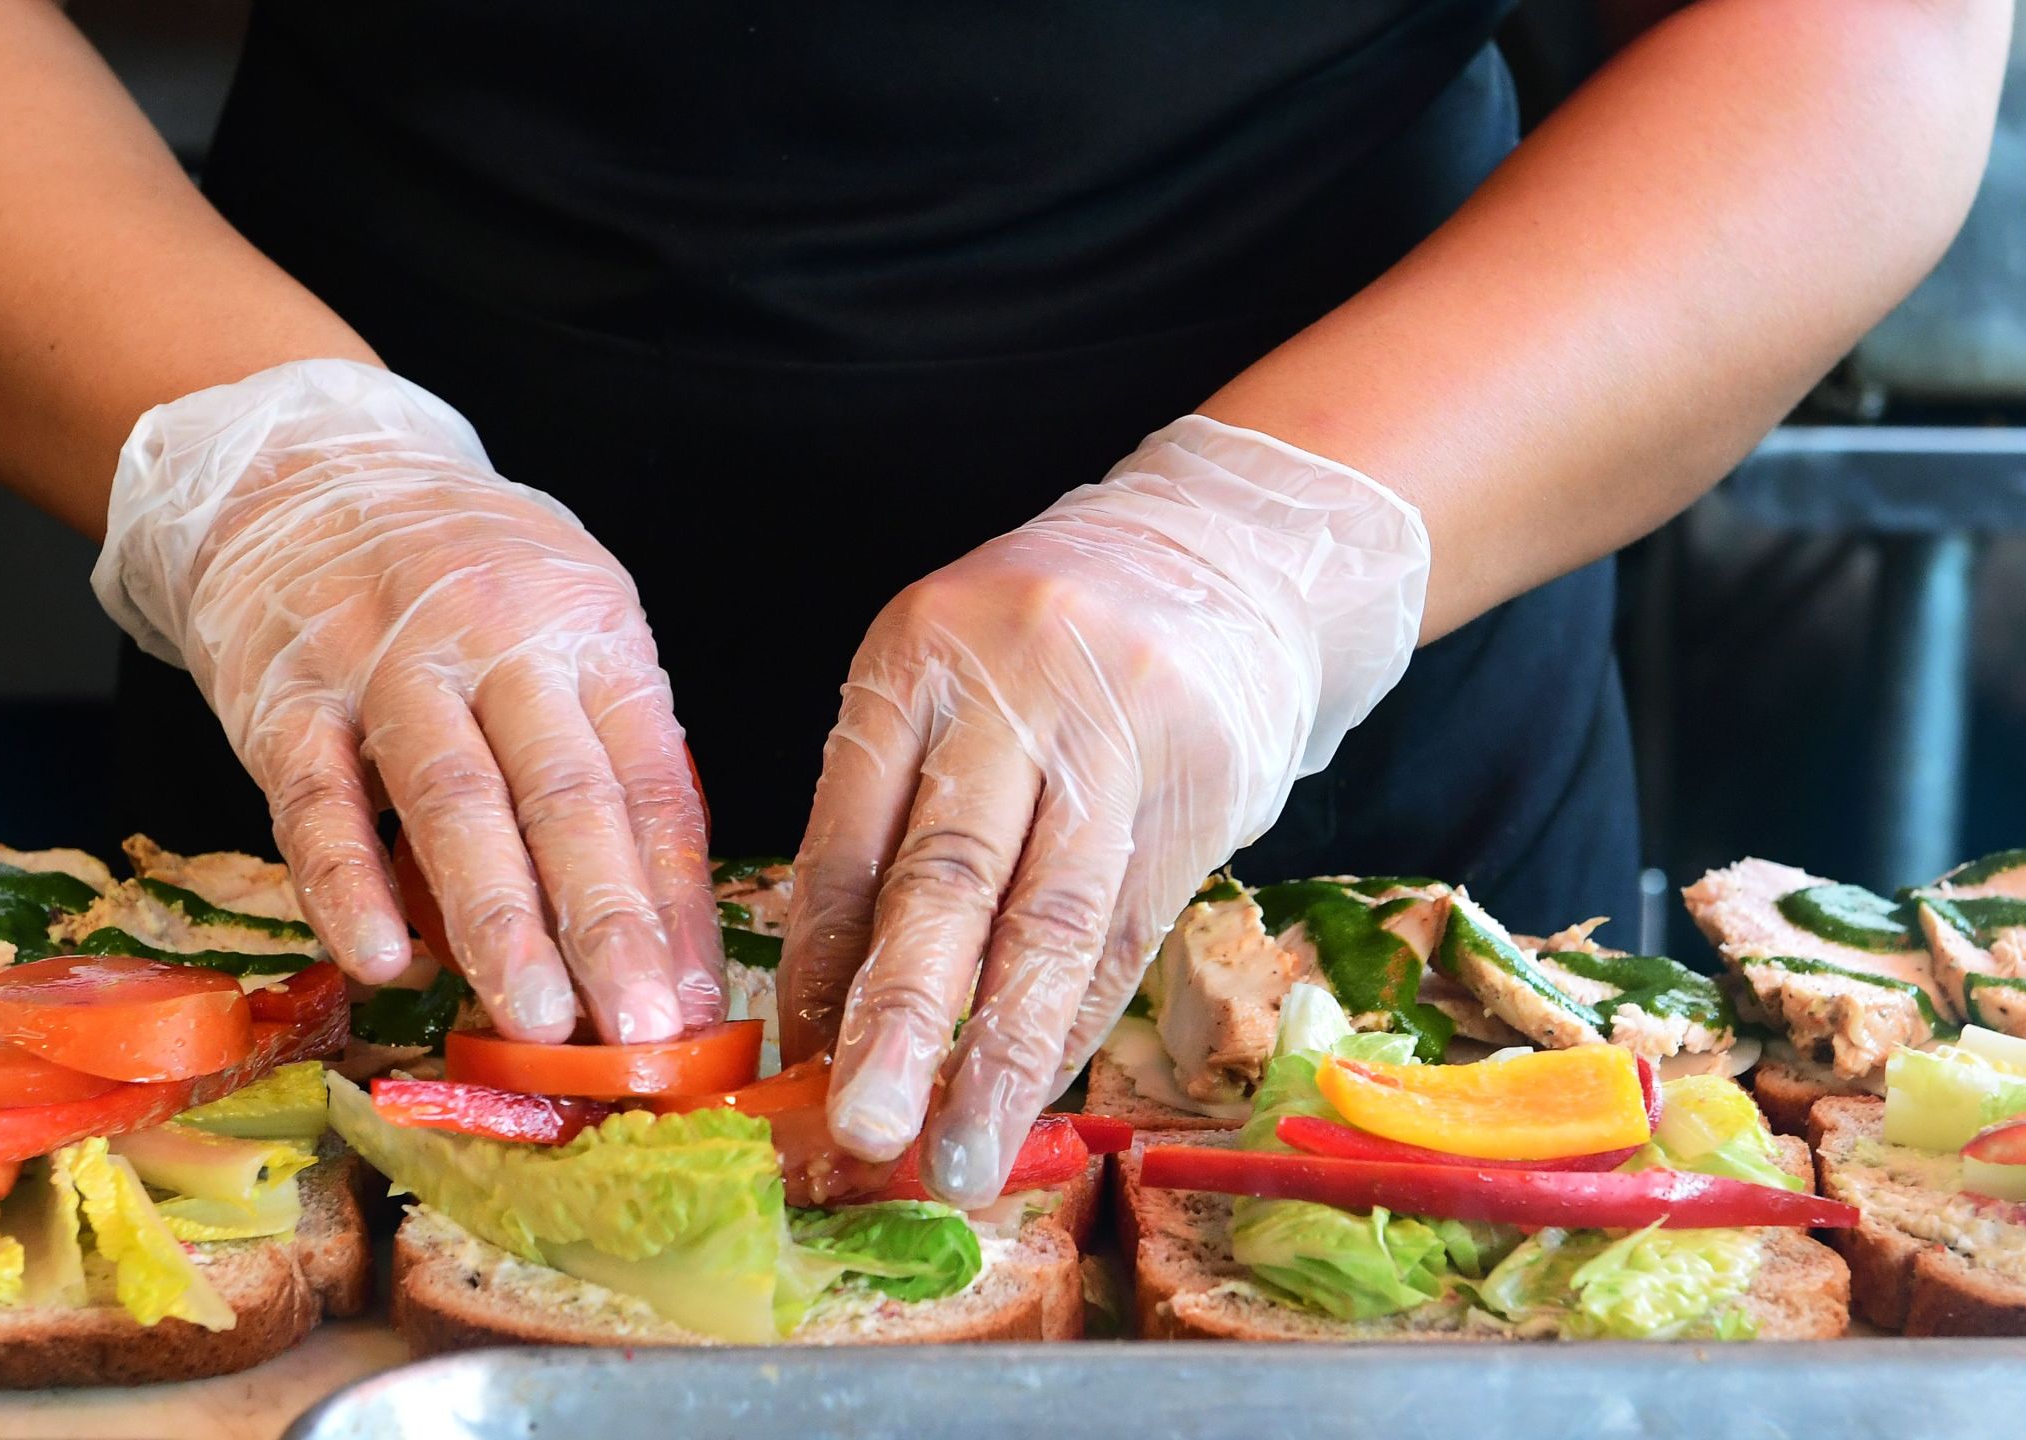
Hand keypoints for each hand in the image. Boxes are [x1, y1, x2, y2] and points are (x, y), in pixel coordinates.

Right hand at [96, 359, 722, 1043]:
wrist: (304, 466)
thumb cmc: (462, 573)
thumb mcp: (567, 623)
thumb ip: (607, 755)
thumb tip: (662, 930)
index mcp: (591, 630)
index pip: (649, 783)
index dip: (676, 902)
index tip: (696, 1005)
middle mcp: (500, 637)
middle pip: (566, 796)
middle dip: (608, 926)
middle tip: (638, 1034)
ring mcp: (388, 662)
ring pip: (453, 803)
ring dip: (499, 923)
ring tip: (536, 1022)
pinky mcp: (286, 692)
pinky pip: (318, 802)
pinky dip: (351, 887)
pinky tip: (384, 962)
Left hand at [777, 415, 1428, 1205]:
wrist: (1233, 549)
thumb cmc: (1050, 643)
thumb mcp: (944, 678)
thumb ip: (888, 812)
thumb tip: (824, 1003)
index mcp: (915, 657)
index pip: (851, 833)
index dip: (817, 965)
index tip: (791, 1071)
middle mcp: (1014, 689)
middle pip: (946, 877)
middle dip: (898, 1019)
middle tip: (862, 1129)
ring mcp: (1119, 736)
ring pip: (1049, 922)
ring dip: (999, 1056)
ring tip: (959, 1157)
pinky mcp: (1203, 788)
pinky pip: (1128, 930)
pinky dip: (1076, 1022)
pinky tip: (1037, 1093)